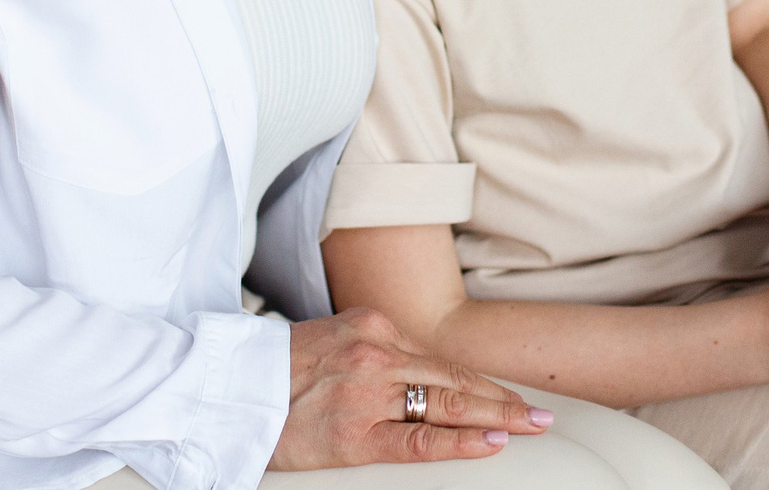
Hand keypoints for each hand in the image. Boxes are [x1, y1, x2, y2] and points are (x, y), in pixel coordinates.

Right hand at [270, 309, 552, 469]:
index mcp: (372, 325)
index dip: (482, 379)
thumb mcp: (332, 339)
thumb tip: (418, 374)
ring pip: (446, 403)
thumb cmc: (276, 370)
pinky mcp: (353, 434)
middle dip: (503, 399)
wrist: (226, 389)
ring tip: (529, 427)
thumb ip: (375, 350)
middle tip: (541, 413)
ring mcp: (367, 393)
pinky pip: (418, 439)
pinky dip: (459, 441)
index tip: (512, 394)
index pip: (441, 358)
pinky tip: (489, 442)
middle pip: (454, 378)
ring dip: (495, 417)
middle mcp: (375, 353)